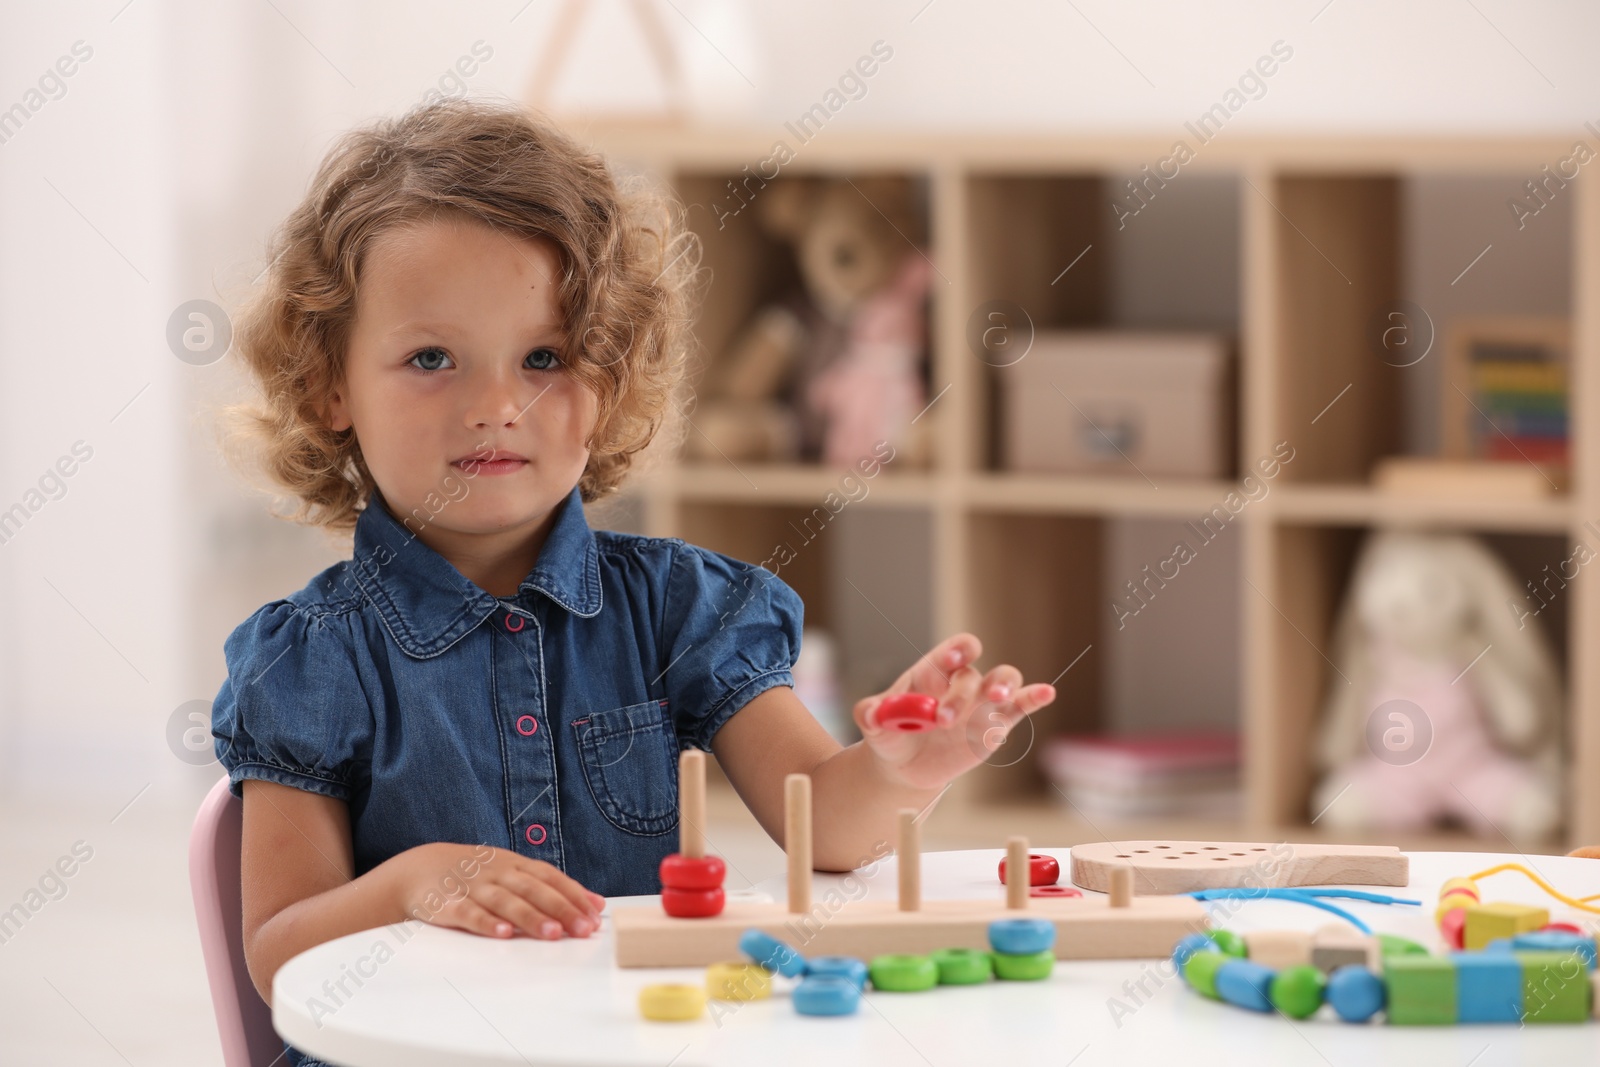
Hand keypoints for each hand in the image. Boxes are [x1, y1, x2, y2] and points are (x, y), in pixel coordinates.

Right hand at [390, 842, 604, 939]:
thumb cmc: (476, 875)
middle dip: (561, 909)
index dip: (573, 894)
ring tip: (552, 934)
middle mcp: (497, 873)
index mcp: (514, 864)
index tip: (595, 915)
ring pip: (505, 901)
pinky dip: (486, 923)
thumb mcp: (511, 873)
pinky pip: (469, 914)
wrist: (418, 869)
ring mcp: (473, 887)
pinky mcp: (448, 904)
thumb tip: (593, 904)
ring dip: (530, 917)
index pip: (549, 876)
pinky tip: (503, 933)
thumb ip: (548, 888)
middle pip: (533, 889)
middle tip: (583, 929)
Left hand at [852, 632, 1056, 790]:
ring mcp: (982, 701)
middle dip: (960, 695)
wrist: (905, 766)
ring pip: (1004, 680)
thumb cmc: (890, 734)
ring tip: (997, 696)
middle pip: (972, 674)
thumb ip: (869, 714)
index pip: (953, 650)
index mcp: (935, 670)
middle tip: (943, 720)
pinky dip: (1034, 698)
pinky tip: (1046, 692)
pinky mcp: (996, 724)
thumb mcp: (874, 725)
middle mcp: (962, 681)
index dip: (957, 651)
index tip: (953, 660)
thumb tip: (869, 713)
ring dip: (1003, 684)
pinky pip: (1019, 707)